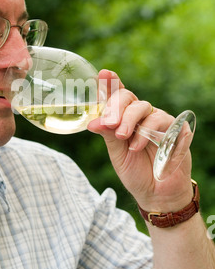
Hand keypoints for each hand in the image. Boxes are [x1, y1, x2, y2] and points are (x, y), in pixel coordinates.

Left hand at [87, 70, 192, 212]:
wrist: (156, 194)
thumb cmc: (135, 171)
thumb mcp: (117, 153)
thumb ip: (108, 135)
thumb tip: (92, 122)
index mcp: (124, 118)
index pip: (117, 96)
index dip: (110, 83)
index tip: (104, 74)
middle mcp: (141, 116)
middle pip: (128, 97)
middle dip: (116, 108)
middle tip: (109, 123)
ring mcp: (159, 121)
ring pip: (143, 107)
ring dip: (130, 121)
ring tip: (123, 138)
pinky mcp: (177, 129)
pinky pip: (162, 121)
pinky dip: (147, 132)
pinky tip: (138, 146)